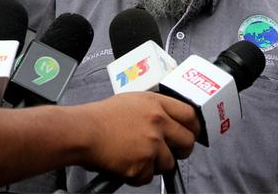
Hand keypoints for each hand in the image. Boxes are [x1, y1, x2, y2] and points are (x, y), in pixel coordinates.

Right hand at [77, 92, 199, 184]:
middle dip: (182, 150)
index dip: (194, 127)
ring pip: (168, 163)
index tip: (192, 133)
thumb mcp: (133, 100)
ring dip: (155, 164)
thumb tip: (169, 120)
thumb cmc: (101, 117)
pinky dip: (138, 174)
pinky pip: (148, 177)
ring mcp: (151, 144)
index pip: (190, 115)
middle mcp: (158, 123)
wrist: (83, 131)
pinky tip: (126, 163)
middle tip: (172, 152)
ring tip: (137, 156)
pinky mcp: (142, 164)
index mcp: (156, 104)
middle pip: (187, 141)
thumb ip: (154, 108)